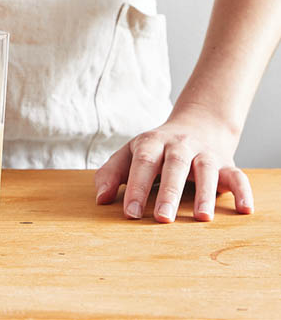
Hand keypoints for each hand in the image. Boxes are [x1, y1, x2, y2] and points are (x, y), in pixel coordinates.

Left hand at [94, 104, 253, 221]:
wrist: (196, 125)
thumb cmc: (154, 149)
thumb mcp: (129, 154)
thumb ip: (111, 174)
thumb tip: (100, 199)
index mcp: (151, 142)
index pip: (143, 162)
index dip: (136, 187)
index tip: (131, 213)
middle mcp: (179, 145)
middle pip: (173, 165)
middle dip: (168, 192)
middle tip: (162, 219)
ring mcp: (204, 153)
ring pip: (205, 170)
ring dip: (204, 193)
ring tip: (202, 218)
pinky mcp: (226, 163)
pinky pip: (237, 175)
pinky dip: (242, 191)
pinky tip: (243, 210)